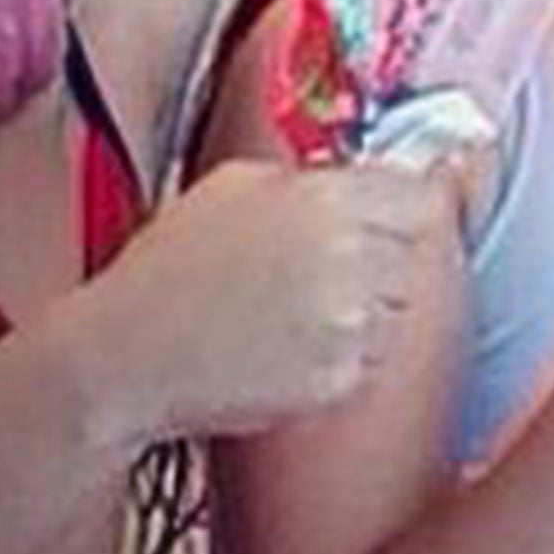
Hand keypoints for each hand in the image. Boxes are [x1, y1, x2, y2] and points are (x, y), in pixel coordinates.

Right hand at [93, 159, 463, 440]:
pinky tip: (291, 348)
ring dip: (370, 310)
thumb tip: (363, 175)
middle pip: (418, 255)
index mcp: (327, 197)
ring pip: (399, 311)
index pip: (424, 197)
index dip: (414, 208)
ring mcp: (347, 321)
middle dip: (387, 260)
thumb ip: (311, 175)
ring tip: (302, 312)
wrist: (128, 356)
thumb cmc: (169, 268)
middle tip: (332, 270)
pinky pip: (372, 360)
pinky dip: (345, 357)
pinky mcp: (339, 377)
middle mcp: (348, 255)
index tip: (402, 217)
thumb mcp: (234, 185)